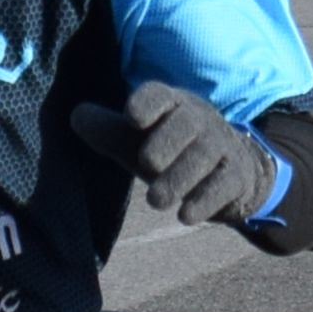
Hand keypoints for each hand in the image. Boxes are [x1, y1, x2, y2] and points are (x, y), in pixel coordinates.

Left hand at [70, 84, 281, 229]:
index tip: (131, 118)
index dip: (147, 103)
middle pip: (185, 123)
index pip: (159, 94)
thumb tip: (76, 115)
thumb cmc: (172, 151)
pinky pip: (224, 184)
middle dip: (165, 143)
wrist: (231, 171)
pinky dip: (205, 201)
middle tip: (147, 164)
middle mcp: (199, 120)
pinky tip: (185, 217)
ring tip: (155, 200)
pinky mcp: (236, 176)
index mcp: (171, 105)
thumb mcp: (137, 141)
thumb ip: (108, 130)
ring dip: (179, 178)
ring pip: (205, 155)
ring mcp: (221, 147)